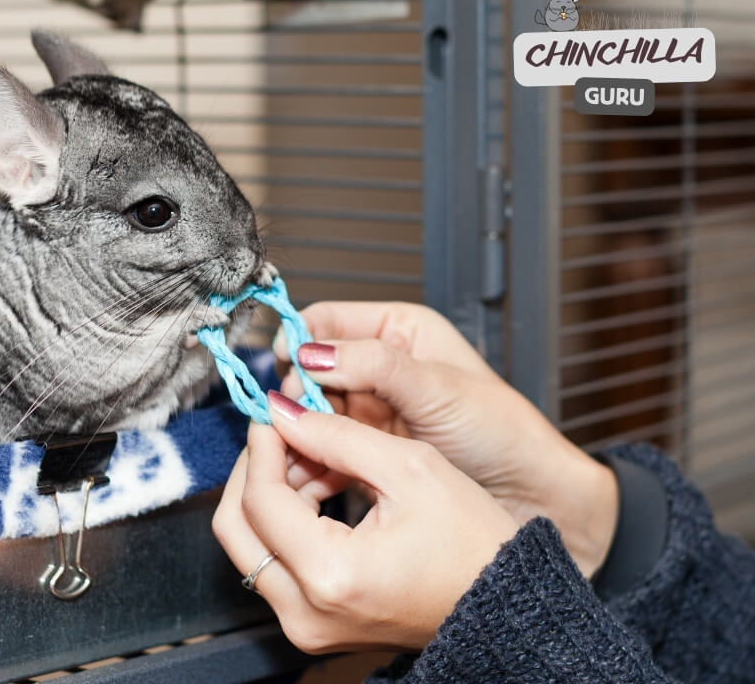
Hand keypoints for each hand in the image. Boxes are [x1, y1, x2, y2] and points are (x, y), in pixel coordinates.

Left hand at [212, 394, 518, 652]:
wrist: (506, 604)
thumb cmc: (474, 543)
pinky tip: (323, 487)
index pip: (260, 499)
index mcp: (330, 575)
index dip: (262, 447)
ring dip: (273, 493)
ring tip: (318, 457)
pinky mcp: (314, 626)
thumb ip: (335, 435)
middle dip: (254, 471)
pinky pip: (277, 565)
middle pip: (236, 528)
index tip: (275, 412)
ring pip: (251, 546)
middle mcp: (305, 613)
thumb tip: (281, 411)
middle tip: (282, 432)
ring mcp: (306, 626)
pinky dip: (289, 521)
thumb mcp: (410, 468)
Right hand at [275, 302, 616, 576]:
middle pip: (309, 372)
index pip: (325, 321)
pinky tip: (304, 477)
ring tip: (288, 457)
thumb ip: (372, 366)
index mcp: (398, 331)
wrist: (532, 497)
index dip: (299, 342)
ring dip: (297, 434)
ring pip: (311, 414)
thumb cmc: (504, 433)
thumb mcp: (437, 389)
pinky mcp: (368, 451)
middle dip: (294, 398)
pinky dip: (309, 462)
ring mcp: (371, 411)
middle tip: (286, 423)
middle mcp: (378, 367)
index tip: (286, 371)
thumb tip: (310, 352)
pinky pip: (323, 449)